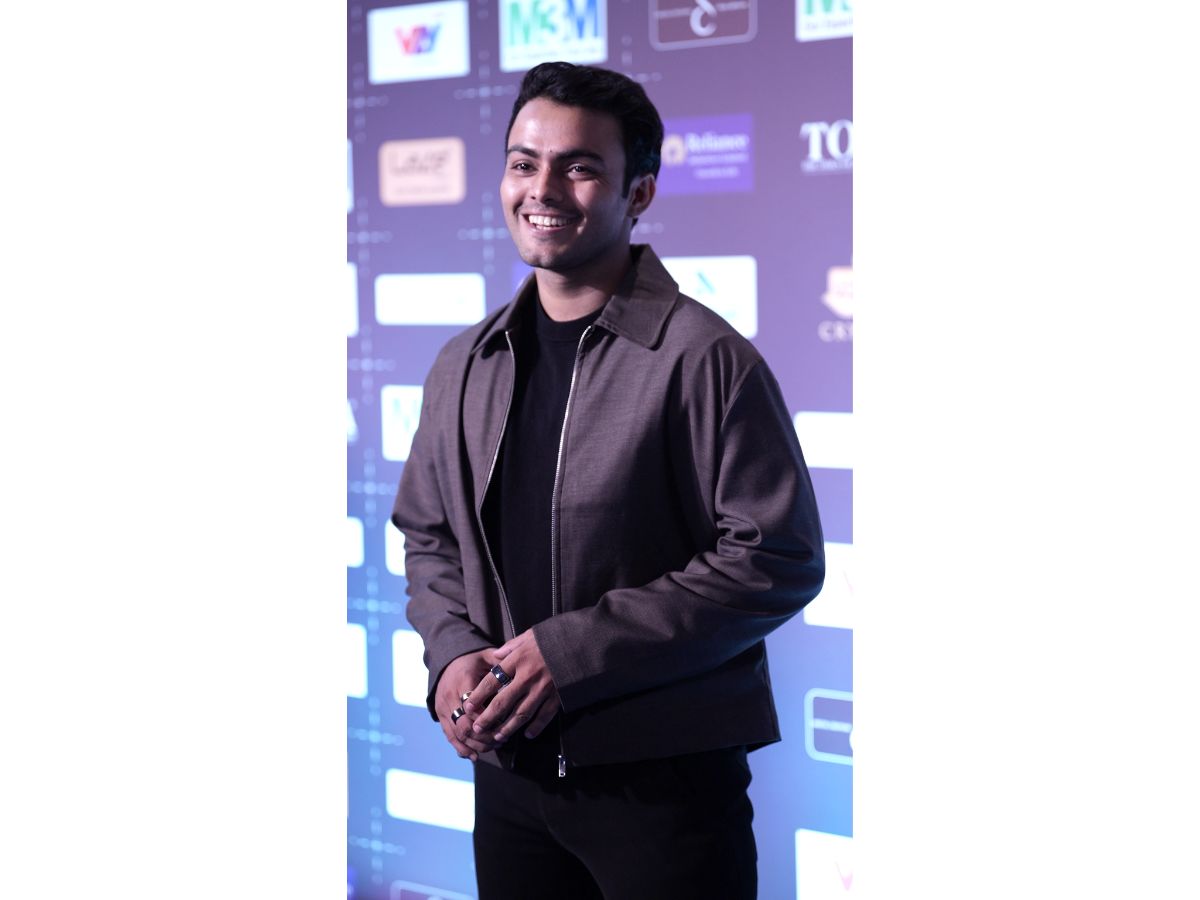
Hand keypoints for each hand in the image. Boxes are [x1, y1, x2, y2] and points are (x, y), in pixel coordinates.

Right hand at [435, 649, 501, 760]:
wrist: (446, 661)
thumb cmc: (472, 660)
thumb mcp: (485, 656)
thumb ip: (500, 662)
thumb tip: (517, 665)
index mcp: (462, 681)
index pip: (474, 706)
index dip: (489, 718)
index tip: (505, 724)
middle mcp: (449, 696)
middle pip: (465, 724)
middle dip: (484, 736)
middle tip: (502, 739)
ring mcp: (443, 708)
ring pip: (457, 734)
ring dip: (476, 744)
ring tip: (494, 747)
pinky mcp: (440, 716)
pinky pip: (449, 736)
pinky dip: (461, 748)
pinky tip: (474, 756)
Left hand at [464, 629, 560, 743]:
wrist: (581, 642)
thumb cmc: (552, 637)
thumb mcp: (529, 635)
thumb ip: (510, 647)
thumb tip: (496, 656)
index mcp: (518, 659)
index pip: (492, 680)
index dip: (478, 694)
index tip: (468, 705)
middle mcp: (528, 676)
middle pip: (503, 702)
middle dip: (488, 717)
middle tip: (477, 728)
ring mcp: (543, 688)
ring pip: (521, 714)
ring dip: (508, 727)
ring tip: (497, 736)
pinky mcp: (557, 696)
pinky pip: (544, 716)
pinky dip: (536, 727)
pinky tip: (527, 734)